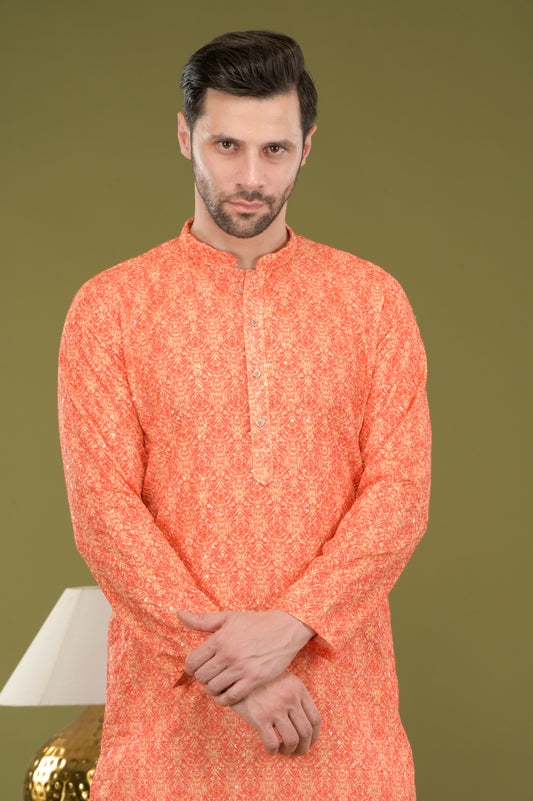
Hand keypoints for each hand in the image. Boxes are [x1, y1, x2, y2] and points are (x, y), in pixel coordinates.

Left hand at [177, 609, 314, 704]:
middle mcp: (228, 654)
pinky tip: (225, 694)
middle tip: (209, 675)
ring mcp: (241, 668)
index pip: (192, 661)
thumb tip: (178, 613)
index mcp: (219, 638)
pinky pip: (231, 697)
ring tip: (217, 684)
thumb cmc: (254, 622)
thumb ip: (201, 620)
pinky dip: (224, 699)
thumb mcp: (227, 617)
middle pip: (201, 677)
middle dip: (202, 678)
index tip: (196, 668)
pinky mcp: (254, 679)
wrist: (284, 629)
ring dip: (212, 689)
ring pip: (214, 688)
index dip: (190, 668)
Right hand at [230, 670, 320, 756]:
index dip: (314, 736)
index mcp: (298, 689)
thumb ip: (295, 695)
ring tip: (281, 750)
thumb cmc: (259, 678)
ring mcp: (275, 708)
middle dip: (303, 748)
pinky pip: (272, 743)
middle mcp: (290, 698)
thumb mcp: (283, 678)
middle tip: (294, 752)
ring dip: (289, 751)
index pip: (315, 719)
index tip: (308, 743)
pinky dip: (273, 750)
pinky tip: (268, 748)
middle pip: (306, 732)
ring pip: (292, 741)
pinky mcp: (259, 717)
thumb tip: (303, 720)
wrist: (235, 671)